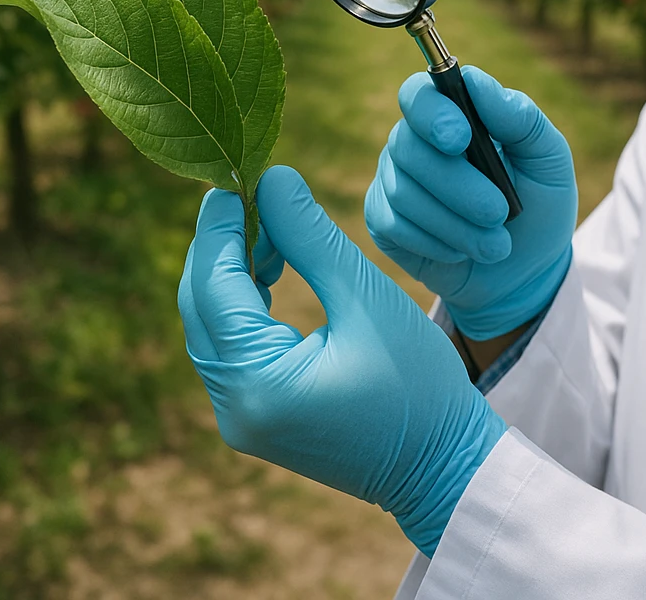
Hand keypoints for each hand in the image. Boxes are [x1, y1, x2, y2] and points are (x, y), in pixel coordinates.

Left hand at [177, 167, 506, 557]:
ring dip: (232, 271)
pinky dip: (244, 301)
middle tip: (251, 195)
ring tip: (272, 228)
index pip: (214, 287)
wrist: (445, 466)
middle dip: (221, 245)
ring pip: (211, 325)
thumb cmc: (419, 384)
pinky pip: (230, 345)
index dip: (220, 228)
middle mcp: (234, 408)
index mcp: (259, 384)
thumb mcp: (367, 298)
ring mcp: (240, 417)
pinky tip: (273, 268)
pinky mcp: (256, 415)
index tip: (234, 180)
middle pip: (200, 306)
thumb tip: (272, 179)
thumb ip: (312, 237)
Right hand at [365, 66, 577, 340]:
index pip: (418, 93)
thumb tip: (476, 81)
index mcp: (454, 114)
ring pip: (403, 191)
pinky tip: (461, 251)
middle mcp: (415, 141)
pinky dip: (435, 242)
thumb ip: (520, 118)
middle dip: (457, 185)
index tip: (460, 139)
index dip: (432, 112)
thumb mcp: (548, 161)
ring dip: (456, 223)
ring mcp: (394, 179)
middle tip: (499, 213)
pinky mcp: (382, 219)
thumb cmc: (538, 207)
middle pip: (408, 146)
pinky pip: (392, 224)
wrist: (524, 274)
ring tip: (494, 244)